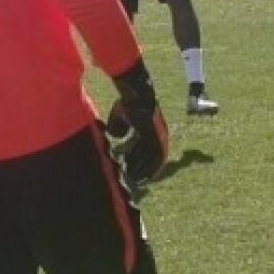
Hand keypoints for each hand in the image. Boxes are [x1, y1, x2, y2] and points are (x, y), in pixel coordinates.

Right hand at [109, 59, 168, 183]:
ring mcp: (159, 135)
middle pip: (151, 157)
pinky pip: (153, 155)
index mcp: (151, 130)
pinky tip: (139, 171)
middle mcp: (158, 135)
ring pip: (152, 158)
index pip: (147, 150)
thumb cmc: (127, 102)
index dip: (140, 161)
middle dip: (142, 168)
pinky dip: (147, 165)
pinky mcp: (155, 136)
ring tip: (133, 178)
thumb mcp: (120, 116)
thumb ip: (118, 126)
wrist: (135, 93)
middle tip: (134, 179)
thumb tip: (115, 136)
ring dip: (143, 169)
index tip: (132, 171)